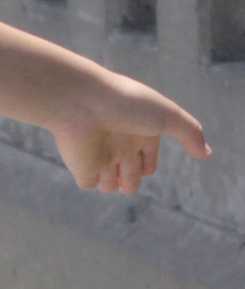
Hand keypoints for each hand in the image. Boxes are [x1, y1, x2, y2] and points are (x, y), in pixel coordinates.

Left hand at [46, 70, 209, 195]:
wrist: (83, 103)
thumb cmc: (126, 103)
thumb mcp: (167, 114)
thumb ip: (190, 133)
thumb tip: (207, 153)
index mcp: (138, 132)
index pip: (149, 159)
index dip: (149, 164)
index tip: (146, 153)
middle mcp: (119, 144)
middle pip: (131, 176)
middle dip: (133, 179)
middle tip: (129, 163)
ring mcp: (99, 155)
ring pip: (111, 184)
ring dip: (116, 183)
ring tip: (111, 164)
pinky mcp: (81, 165)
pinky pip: (89, 185)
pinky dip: (95, 181)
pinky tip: (93, 166)